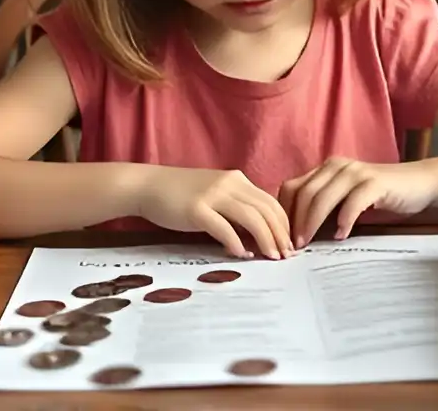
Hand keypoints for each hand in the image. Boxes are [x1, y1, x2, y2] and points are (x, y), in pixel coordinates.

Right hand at [134, 166, 292, 259]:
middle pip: (266, 210)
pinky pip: (224, 228)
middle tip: (286, 255)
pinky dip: (236, 243)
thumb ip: (236, 208)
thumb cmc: (181, 194)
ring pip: (251, 218)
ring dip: (265, 240)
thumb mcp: (215, 195)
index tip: (289, 243)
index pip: (270, 202)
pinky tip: (242, 254)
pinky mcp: (196, 209)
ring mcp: (212, 195)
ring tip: (271, 257)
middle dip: (280, 234)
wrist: (148, 185)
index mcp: (236, 180)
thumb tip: (258, 234)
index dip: (284, 224)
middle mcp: (229, 184)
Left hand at [278, 157, 437, 247]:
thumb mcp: (346, 199)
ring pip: (322, 197)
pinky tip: (341, 236)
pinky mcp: (375, 182)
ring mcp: (356, 172)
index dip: (283, 213)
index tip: (281, 237)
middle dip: (294, 222)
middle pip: (304, 194)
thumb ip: (325, 207)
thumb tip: (298, 234)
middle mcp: (337, 166)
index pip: (292, 188)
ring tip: (308, 244)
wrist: (419, 183)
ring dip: (312, 223)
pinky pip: (352, 202)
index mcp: (326, 169)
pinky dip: (343, 220)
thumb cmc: (380, 196)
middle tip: (292, 246)